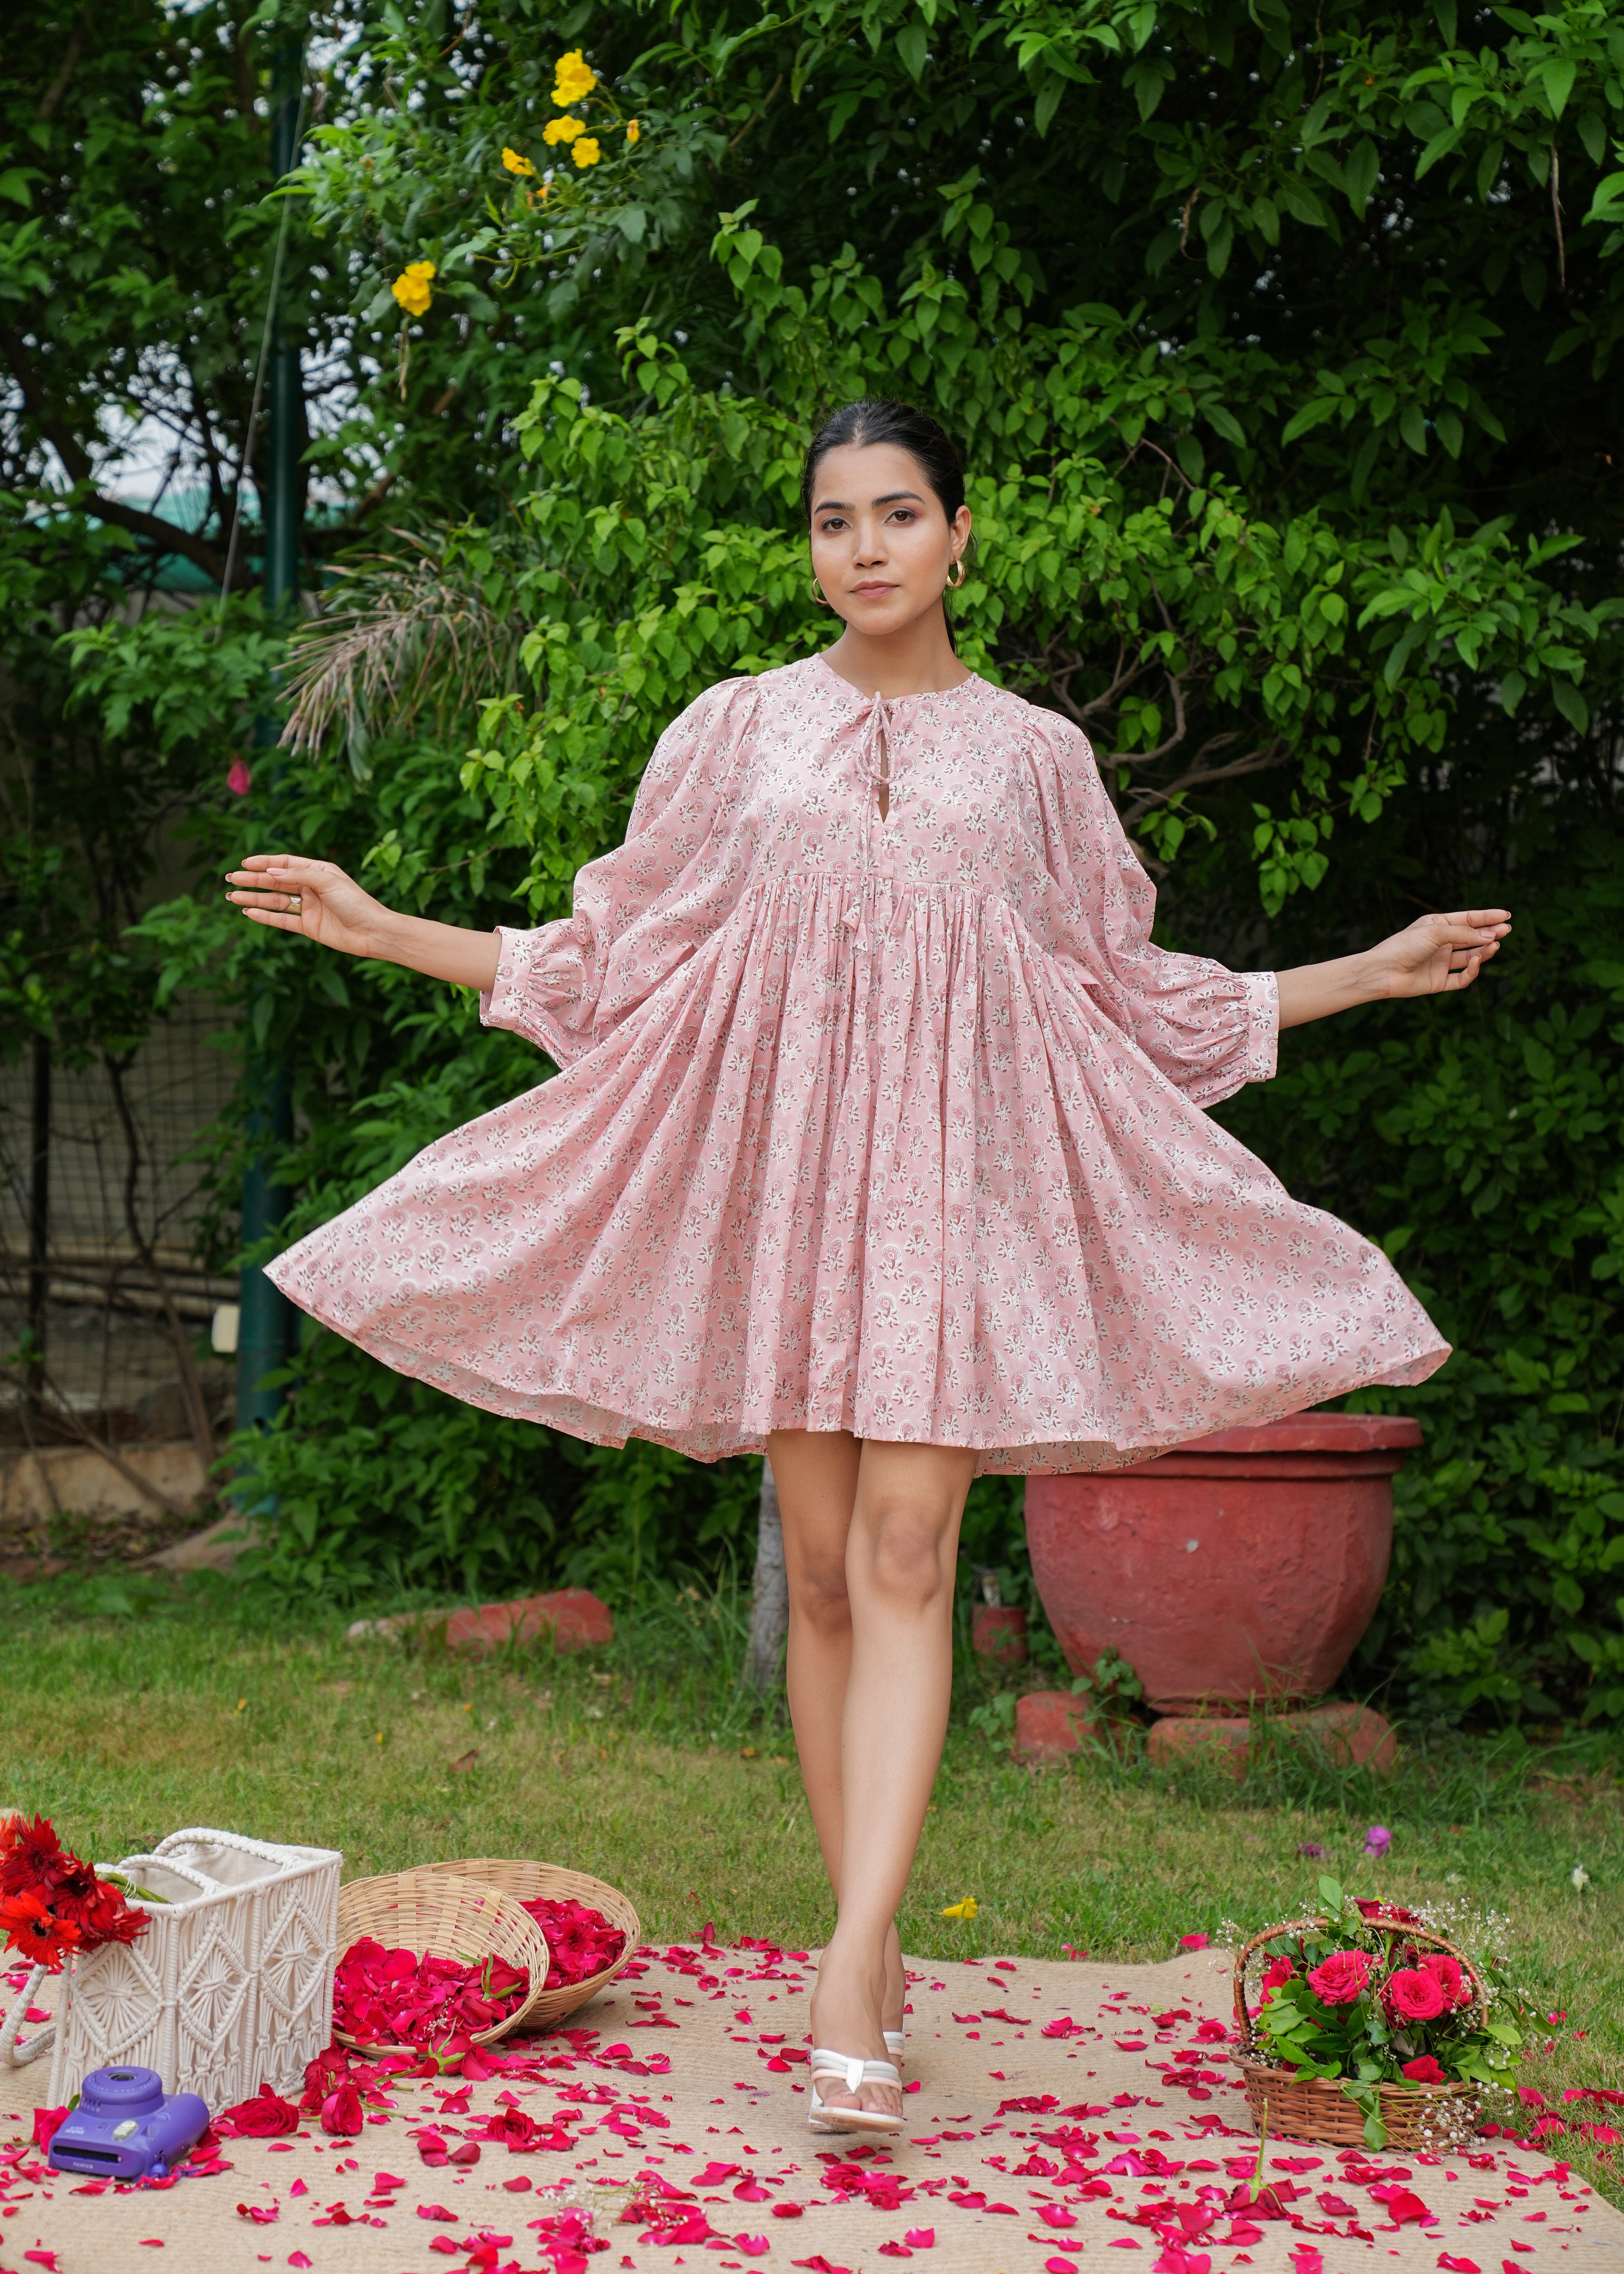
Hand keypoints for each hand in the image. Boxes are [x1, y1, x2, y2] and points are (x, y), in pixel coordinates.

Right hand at [225, 853, 396, 959]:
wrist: (373, 932)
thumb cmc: (355, 902)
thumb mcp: (327, 882)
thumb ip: (298, 876)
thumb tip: (271, 873)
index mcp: (318, 871)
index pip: (284, 864)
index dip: (264, 863)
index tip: (245, 863)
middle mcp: (311, 888)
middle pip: (275, 882)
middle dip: (252, 880)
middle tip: (230, 879)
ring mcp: (309, 908)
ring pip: (275, 901)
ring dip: (253, 899)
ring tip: (232, 896)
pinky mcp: (308, 926)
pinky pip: (282, 919)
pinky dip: (265, 916)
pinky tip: (248, 912)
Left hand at [1365, 908, 1510, 999]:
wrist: (1382, 971)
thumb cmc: (1404, 946)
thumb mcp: (1436, 932)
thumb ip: (1464, 934)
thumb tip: (1490, 935)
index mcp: (1437, 925)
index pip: (1468, 919)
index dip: (1487, 917)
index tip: (1506, 915)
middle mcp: (1440, 943)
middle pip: (1472, 938)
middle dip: (1490, 933)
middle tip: (1507, 930)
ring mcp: (1440, 963)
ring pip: (1470, 957)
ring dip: (1484, 951)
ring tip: (1494, 945)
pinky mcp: (1439, 981)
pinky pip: (1461, 978)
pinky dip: (1471, 971)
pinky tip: (1476, 962)